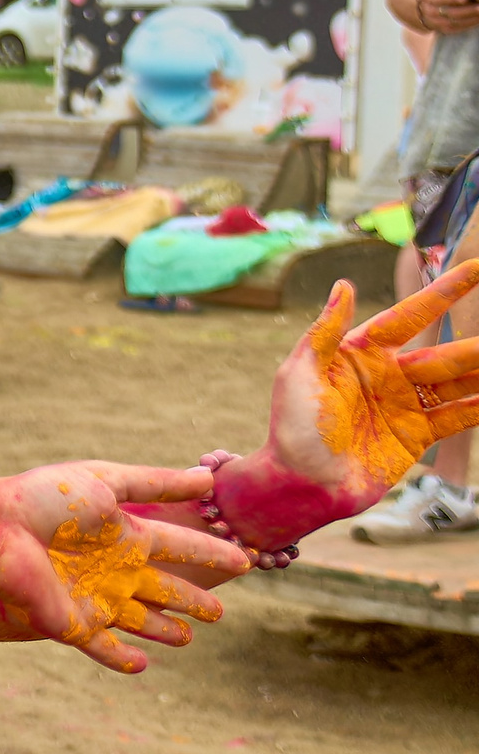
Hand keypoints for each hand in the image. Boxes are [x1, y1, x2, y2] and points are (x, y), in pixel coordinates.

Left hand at [0, 462, 243, 671]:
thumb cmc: (46, 499)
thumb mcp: (106, 482)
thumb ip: (157, 482)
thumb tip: (209, 478)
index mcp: (124, 533)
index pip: (179, 544)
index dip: (210, 552)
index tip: (243, 559)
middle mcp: (114, 567)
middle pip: (164, 588)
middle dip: (192, 599)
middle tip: (220, 611)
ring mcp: (95, 597)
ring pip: (140, 620)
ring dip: (163, 630)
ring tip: (187, 638)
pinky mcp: (74, 624)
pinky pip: (103, 647)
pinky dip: (122, 659)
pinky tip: (142, 666)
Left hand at [226, 265, 478, 542]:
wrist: (302, 484)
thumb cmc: (293, 426)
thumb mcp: (301, 372)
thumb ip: (325, 331)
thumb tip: (344, 284)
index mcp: (360, 353)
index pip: (409, 316)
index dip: (443, 293)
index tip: (477, 269)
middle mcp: (388, 375)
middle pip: (443, 354)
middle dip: (475, 346)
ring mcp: (405, 405)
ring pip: (458, 383)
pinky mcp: (418, 436)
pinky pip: (459, 416)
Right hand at [418, 0, 478, 33]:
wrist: (421, 12)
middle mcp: (428, 12)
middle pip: (450, 13)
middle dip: (468, 10)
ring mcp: (434, 23)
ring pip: (455, 22)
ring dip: (471, 18)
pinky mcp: (443, 30)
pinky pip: (457, 28)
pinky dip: (469, 24)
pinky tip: (478, 19)